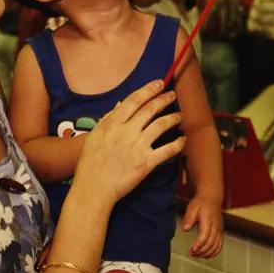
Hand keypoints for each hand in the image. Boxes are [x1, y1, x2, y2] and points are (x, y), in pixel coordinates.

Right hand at [72, 80, 184, 204]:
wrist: (94, 189)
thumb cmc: (90, 163)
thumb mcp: (94, 136)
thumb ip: (108, 119)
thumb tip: (120, 104)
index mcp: (112, 124)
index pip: (134, 100)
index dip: (148, 90)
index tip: (159, 83)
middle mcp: (127, 132)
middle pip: (150, 110)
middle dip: (164, 99)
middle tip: (172, 94)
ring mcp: (138, 146)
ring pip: (161, 125)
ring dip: (173, 118)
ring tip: (180, 115)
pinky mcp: (146, 163)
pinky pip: (167, 150)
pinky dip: (177, 144)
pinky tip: (183, 140)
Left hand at [183, 195, 223, 258]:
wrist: (212, 198)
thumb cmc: (201, 203)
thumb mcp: (192, 208)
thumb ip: (188, 219)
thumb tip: (185, 229)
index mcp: (208, 220)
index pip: (205, 236)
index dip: (199, 245)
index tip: (191, 249)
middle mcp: (216, 226)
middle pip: (211, 243)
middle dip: (201, 251)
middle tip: (191, 253)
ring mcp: (219, 230)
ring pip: (216, 247)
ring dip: (206, 253)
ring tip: (196, 255)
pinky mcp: (220, 232)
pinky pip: (219, 246)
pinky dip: (213, 253)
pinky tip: (205, 255)